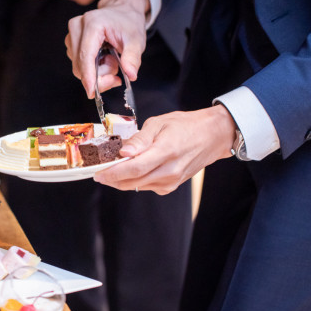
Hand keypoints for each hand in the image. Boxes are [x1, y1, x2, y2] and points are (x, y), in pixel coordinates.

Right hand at [65, 0, 149, 97]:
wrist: (123, 10)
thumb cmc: (129, 23)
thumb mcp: (137, 40)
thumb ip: (133, 58)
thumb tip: (130, 75)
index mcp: (92, 24)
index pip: (86, 56)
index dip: (89, 77)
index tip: (92, 93)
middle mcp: (77, 27)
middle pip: (80, 65)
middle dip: (99, 75)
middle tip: (117, 70)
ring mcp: (72, 34)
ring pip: (79, 66)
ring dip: (97, 71)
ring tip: (112, 59)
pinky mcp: (71, 40)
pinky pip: (79, 63)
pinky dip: (92, 68)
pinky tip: (104, 58)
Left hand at [95, 105, 236, 193]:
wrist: (212, 136)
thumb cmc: (185, 125)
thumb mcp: (159, 123)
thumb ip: (140, 139)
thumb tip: (123, 152)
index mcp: (166, 152)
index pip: (134, 169)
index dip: (113, 172)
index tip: (97, 172)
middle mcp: (170, 171)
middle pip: (133, 181)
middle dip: (112, 179)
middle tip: (99, 172)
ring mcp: (172, 181)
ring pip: (138, 186)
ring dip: (122, 180)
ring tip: (113, 169)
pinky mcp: (172, 186)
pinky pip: (147, 187)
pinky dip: (135, 181)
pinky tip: (132, 171)